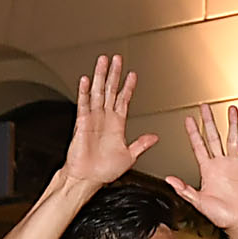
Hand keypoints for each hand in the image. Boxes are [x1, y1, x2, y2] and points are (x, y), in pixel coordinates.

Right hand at [57, 56, 152, 187]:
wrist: (88, 179)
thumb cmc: (104, 170)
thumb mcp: (130, 156)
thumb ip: (141, 144)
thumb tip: (154, 137)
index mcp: (117, 125)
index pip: (123, 100)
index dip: (128, 87)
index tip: (132, 74)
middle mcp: (104, 118)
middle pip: (110, 90)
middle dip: (114, 74)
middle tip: (117, 59)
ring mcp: (93, 119)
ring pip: (98, 92)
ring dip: (101, 76)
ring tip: (103, 61)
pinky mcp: (82, 124)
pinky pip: (83, 105)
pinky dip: (84, 92)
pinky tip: (86, 81)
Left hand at [169, 101, 237, 238]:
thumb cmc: (223, 218)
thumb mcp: (199, 203)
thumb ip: (184, 190)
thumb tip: (169, 180)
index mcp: (208, 171)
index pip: (199, 146)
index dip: (193, 133)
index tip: (188, 120)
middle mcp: (221, 166)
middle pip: (214, 137)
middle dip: (209, 121)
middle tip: (205, 107)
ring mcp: (235, 166)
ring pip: (233, 139)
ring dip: (232, 124)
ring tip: (231, 110)